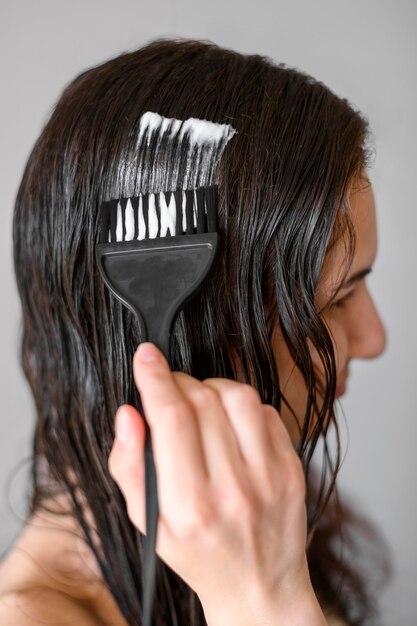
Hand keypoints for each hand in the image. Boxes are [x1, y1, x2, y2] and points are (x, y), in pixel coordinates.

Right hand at [108, 343, 324, 624]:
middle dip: (177, 381)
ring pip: (238, 396)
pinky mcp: (292, 468)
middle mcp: (233, 489)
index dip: (154, 378)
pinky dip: (243, 406)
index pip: (171, 418)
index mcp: (189, 506)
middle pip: (202, 401)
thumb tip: (129, 413)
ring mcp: (269, 477)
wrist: (258, 588)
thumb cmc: (197, 555)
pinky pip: (266, 411)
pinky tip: (230, 424)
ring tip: (199, 404)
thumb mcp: (147, 523)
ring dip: (211, 387)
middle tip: (167, 389)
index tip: (145, 355)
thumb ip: (129, 465)